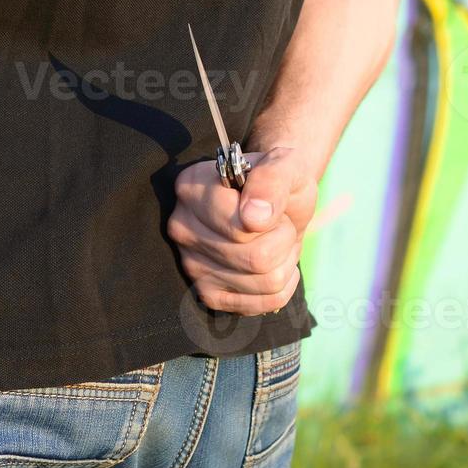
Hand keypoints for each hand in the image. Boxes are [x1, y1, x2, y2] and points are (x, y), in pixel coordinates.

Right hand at [169, 147, 316, 315]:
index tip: (271, 203)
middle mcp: (182, 227)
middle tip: (277, 222)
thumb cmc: (278, 182)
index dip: (272, 217)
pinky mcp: (208, 294)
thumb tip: (254, 217)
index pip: (241, 226)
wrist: (277, 204)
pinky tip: (274, 263)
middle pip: (256, 258)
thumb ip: (271, 179)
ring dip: (286, 260)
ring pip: (265, 281)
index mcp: (192, 188)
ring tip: (275, 240)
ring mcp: (191, 265)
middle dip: (283, 239)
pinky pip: (265, 302)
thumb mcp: (285, 164)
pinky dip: (284, 283)